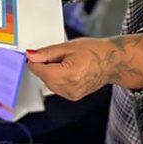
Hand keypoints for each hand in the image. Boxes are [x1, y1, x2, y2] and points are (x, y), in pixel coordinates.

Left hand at [25, 35, 142, 100]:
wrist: (112, 62)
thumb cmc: (95, 52)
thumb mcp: (68, 46)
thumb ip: (46, 53)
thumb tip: (31, 56)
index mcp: (68, 75)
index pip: (39, 70)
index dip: (34, 60)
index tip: (35, 53)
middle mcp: (69, 89)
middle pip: (43, 77)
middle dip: (44, 65)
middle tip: (58, 55)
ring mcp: (71, 95)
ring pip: (48, 83)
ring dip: (50, 72)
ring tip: (66, 62)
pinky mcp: (72, 97)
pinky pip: (56, 87)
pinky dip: (57, 78)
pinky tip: (68, 70)